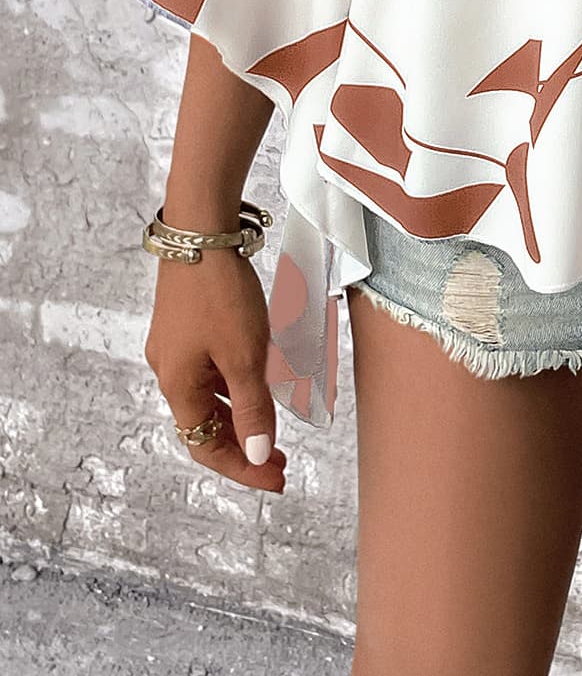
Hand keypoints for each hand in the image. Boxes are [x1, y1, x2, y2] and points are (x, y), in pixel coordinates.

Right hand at [144, 249, 286, 493]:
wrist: (200, 232)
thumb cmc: (220, 292)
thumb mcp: (244, 355)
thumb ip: (252, 407)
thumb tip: (258, 454)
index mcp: (177, 385)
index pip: (207, 446)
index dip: (243, 468)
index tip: (277, 480)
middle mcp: (170, 369)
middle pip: (206, 425)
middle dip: (244, 446)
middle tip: (281, 463)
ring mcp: (177, 346)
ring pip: (210, 396)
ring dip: (241, 416)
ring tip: (275, 428)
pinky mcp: (188, 324)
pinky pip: (212, 369)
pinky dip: (234, 385)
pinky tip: (259, 382)